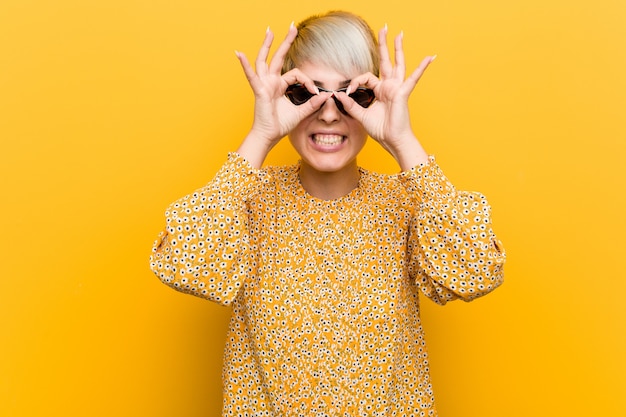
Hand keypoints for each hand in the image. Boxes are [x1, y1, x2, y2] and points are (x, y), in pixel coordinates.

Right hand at [235, 24, 329, 167]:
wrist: (269, 136)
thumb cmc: (280, 125)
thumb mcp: (301, 112)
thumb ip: (312, 103)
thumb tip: (326, 96)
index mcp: (280, 86)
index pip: (296, 74)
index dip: (308, 81)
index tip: (316, 92)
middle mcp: (271, 82)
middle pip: (278, 57)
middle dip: (286, 42)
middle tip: (293, 26)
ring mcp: (264, 84)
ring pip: (264, 60)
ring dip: (267, 44)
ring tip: (270, 30)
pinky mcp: (259, 90)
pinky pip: (251, 76)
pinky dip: (245, 65)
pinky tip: (239, 54)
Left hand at [336, 26, 434, 168]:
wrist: (392, 140)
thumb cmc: (381, 129)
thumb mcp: (361, 115)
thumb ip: (350, 105)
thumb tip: (338, 95)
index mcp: (380, 91)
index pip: (366, 77)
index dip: (355, 82)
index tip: (347, 92)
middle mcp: (389, 86)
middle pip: (386, 61)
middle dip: (384, 45)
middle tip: (384, 28)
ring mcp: (397, 88)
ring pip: (398, 64)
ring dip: (398, 48)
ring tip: (399, 34)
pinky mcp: (403, 93)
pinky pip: (413, 78)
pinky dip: (422, 68)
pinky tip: (431, 57)